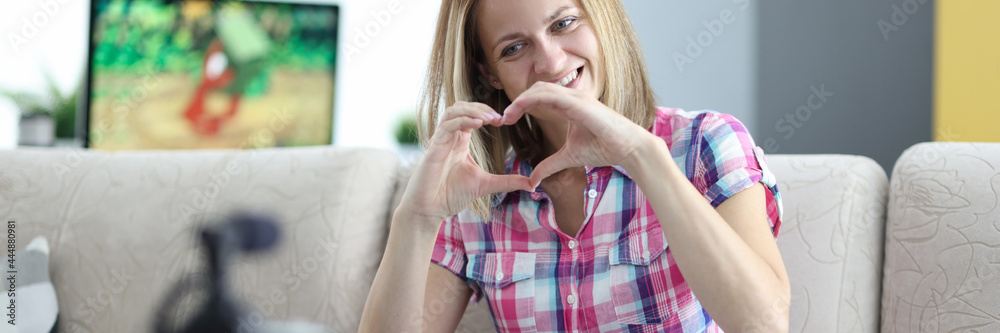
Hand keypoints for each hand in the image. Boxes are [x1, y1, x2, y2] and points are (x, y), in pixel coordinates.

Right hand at [398, 102, 533, 224]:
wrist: (428, 210)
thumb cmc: (450, 196)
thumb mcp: (485, 185)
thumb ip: (507, 181)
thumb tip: (532, 184)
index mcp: (459, 141)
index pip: (472, 115)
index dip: (488, 113)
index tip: (505, 121)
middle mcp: (449, 137)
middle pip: (462, 106)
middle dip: (482, 108)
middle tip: (500, 117)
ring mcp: (439, 141)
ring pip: (453, 111)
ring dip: (472, 110)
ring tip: (490, 118)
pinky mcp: (433, 148)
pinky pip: (446, 126)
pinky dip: (462, 121)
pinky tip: (478, 124)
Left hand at [501, 82, 654, 188]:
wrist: (628, 149)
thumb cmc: (604, 148)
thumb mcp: (568, 157)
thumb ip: (549, 165)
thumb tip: (532, 179)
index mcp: (568, 106)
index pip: (538, 97)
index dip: (520, 106)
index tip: (507, 121)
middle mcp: (571, 97)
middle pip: (535, 89)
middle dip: (516, 102)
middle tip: (502, 119)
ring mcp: (576, 97)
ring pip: (540, 88)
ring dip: (520, 100)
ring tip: (507, 116)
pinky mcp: (579, 103)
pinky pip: (550, 95)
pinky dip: (531, 99)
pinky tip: (518, 109)